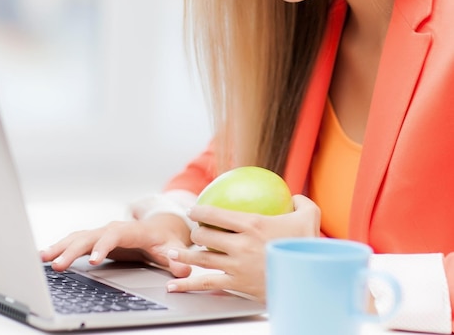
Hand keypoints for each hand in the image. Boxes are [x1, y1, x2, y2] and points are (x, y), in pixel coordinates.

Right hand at [40, 214, 192, 277]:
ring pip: (79, 237)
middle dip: (73, 250)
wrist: (160, 227)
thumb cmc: (166, 239)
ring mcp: (102, 233)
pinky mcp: (96, 239)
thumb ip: (178, 258)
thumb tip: (183, 265)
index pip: (115, 235)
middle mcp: (114, 228)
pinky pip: (75, 241)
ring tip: (42, 259)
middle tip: (57, 265)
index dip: (103, 246)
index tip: (94, 260)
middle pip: (90, 236)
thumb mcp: (174, 248)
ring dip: (61, 247)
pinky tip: (45, 256)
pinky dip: (60, 247)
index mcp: (132, 230)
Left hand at [165, 195, 319, 300]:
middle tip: (194, 231)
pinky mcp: (236, 285)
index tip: (193, 209)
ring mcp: (236, 265)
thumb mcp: (309, 217)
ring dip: (185, 255)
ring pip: (202, 258)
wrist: (310, 282)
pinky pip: (207, 284)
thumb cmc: (308, 249)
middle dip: (195, 231)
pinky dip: (187, 285)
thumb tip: (294, 196)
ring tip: (172, 254)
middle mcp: (239, 244)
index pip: (216, 214)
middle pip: (205, 235)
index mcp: (252, 224)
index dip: (200, 210)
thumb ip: (300, 202)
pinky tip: (174, 287)